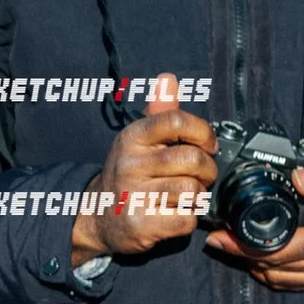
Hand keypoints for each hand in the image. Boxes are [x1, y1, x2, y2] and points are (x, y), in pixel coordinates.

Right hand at [70, 77, 215, 263]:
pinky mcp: (141, 224)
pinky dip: (189, 219)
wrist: (97, 214)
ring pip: (192, 190)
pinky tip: (177, 214)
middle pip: (192, 160)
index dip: (202, 132)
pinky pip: (186, 220)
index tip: (207, 145)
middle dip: (207, 170)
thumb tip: (168, 79)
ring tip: (187, 196)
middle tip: (200, 176)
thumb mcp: (138, 139)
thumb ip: (159, 111)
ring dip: (198, 197)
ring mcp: (134, 194)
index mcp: (133, 137)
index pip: (176, 120)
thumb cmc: (128, 172)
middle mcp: (130, 163)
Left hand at [203, 165, 303, 289]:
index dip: (243, 245)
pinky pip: (294, 284)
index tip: (220, 235)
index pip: (277, 250)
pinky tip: (260, 259)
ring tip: (232, 246)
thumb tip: (298, 177)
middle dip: (239, 255)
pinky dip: (273, 273)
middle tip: (216, 238)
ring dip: (253, 266)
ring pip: (280, 280)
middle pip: (271, 268)